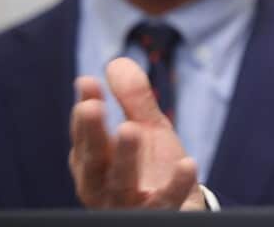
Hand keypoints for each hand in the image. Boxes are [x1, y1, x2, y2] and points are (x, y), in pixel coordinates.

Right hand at [68, 57, 206, 209]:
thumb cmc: (153, 167)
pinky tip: (189, 163)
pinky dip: (176, 184)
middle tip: (92, 107)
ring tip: (131, 129)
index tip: (86, 82)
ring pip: (122, 184)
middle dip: (91, 135)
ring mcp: (130, 204)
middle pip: (94, 162)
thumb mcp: (147, 128)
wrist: (180, 204)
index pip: (84, 137)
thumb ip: (133, 99)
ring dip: (125, 157)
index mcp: (95, 163)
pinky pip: (167, 201)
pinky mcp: (160, 214)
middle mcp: (104, 187)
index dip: (84, 112)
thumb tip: (116, 62)